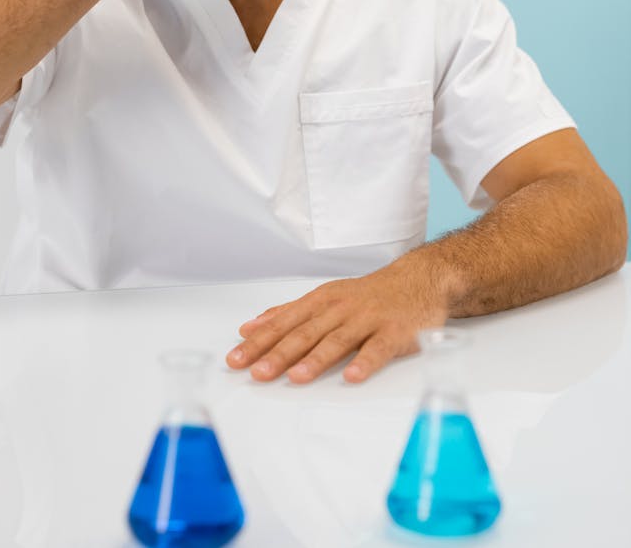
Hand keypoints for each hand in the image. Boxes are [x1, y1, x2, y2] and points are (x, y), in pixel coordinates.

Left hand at [225, 264, 448, 383]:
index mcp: (321, 301)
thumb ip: (288, 313)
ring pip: (338, 340)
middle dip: (279, 353)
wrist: (419, 280)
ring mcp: (367, 320)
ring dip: (316, 359)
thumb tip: (250, 326)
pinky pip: (378, 349)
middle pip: (305, 333)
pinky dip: (365, 362)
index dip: (259, 341)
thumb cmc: (367, 295)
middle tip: (257, 372)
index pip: (284, 323)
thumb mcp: (325, 297)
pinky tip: (352, 377)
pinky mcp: (394, 332)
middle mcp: (340, 309)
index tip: (236, 357)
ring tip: (296, 377)